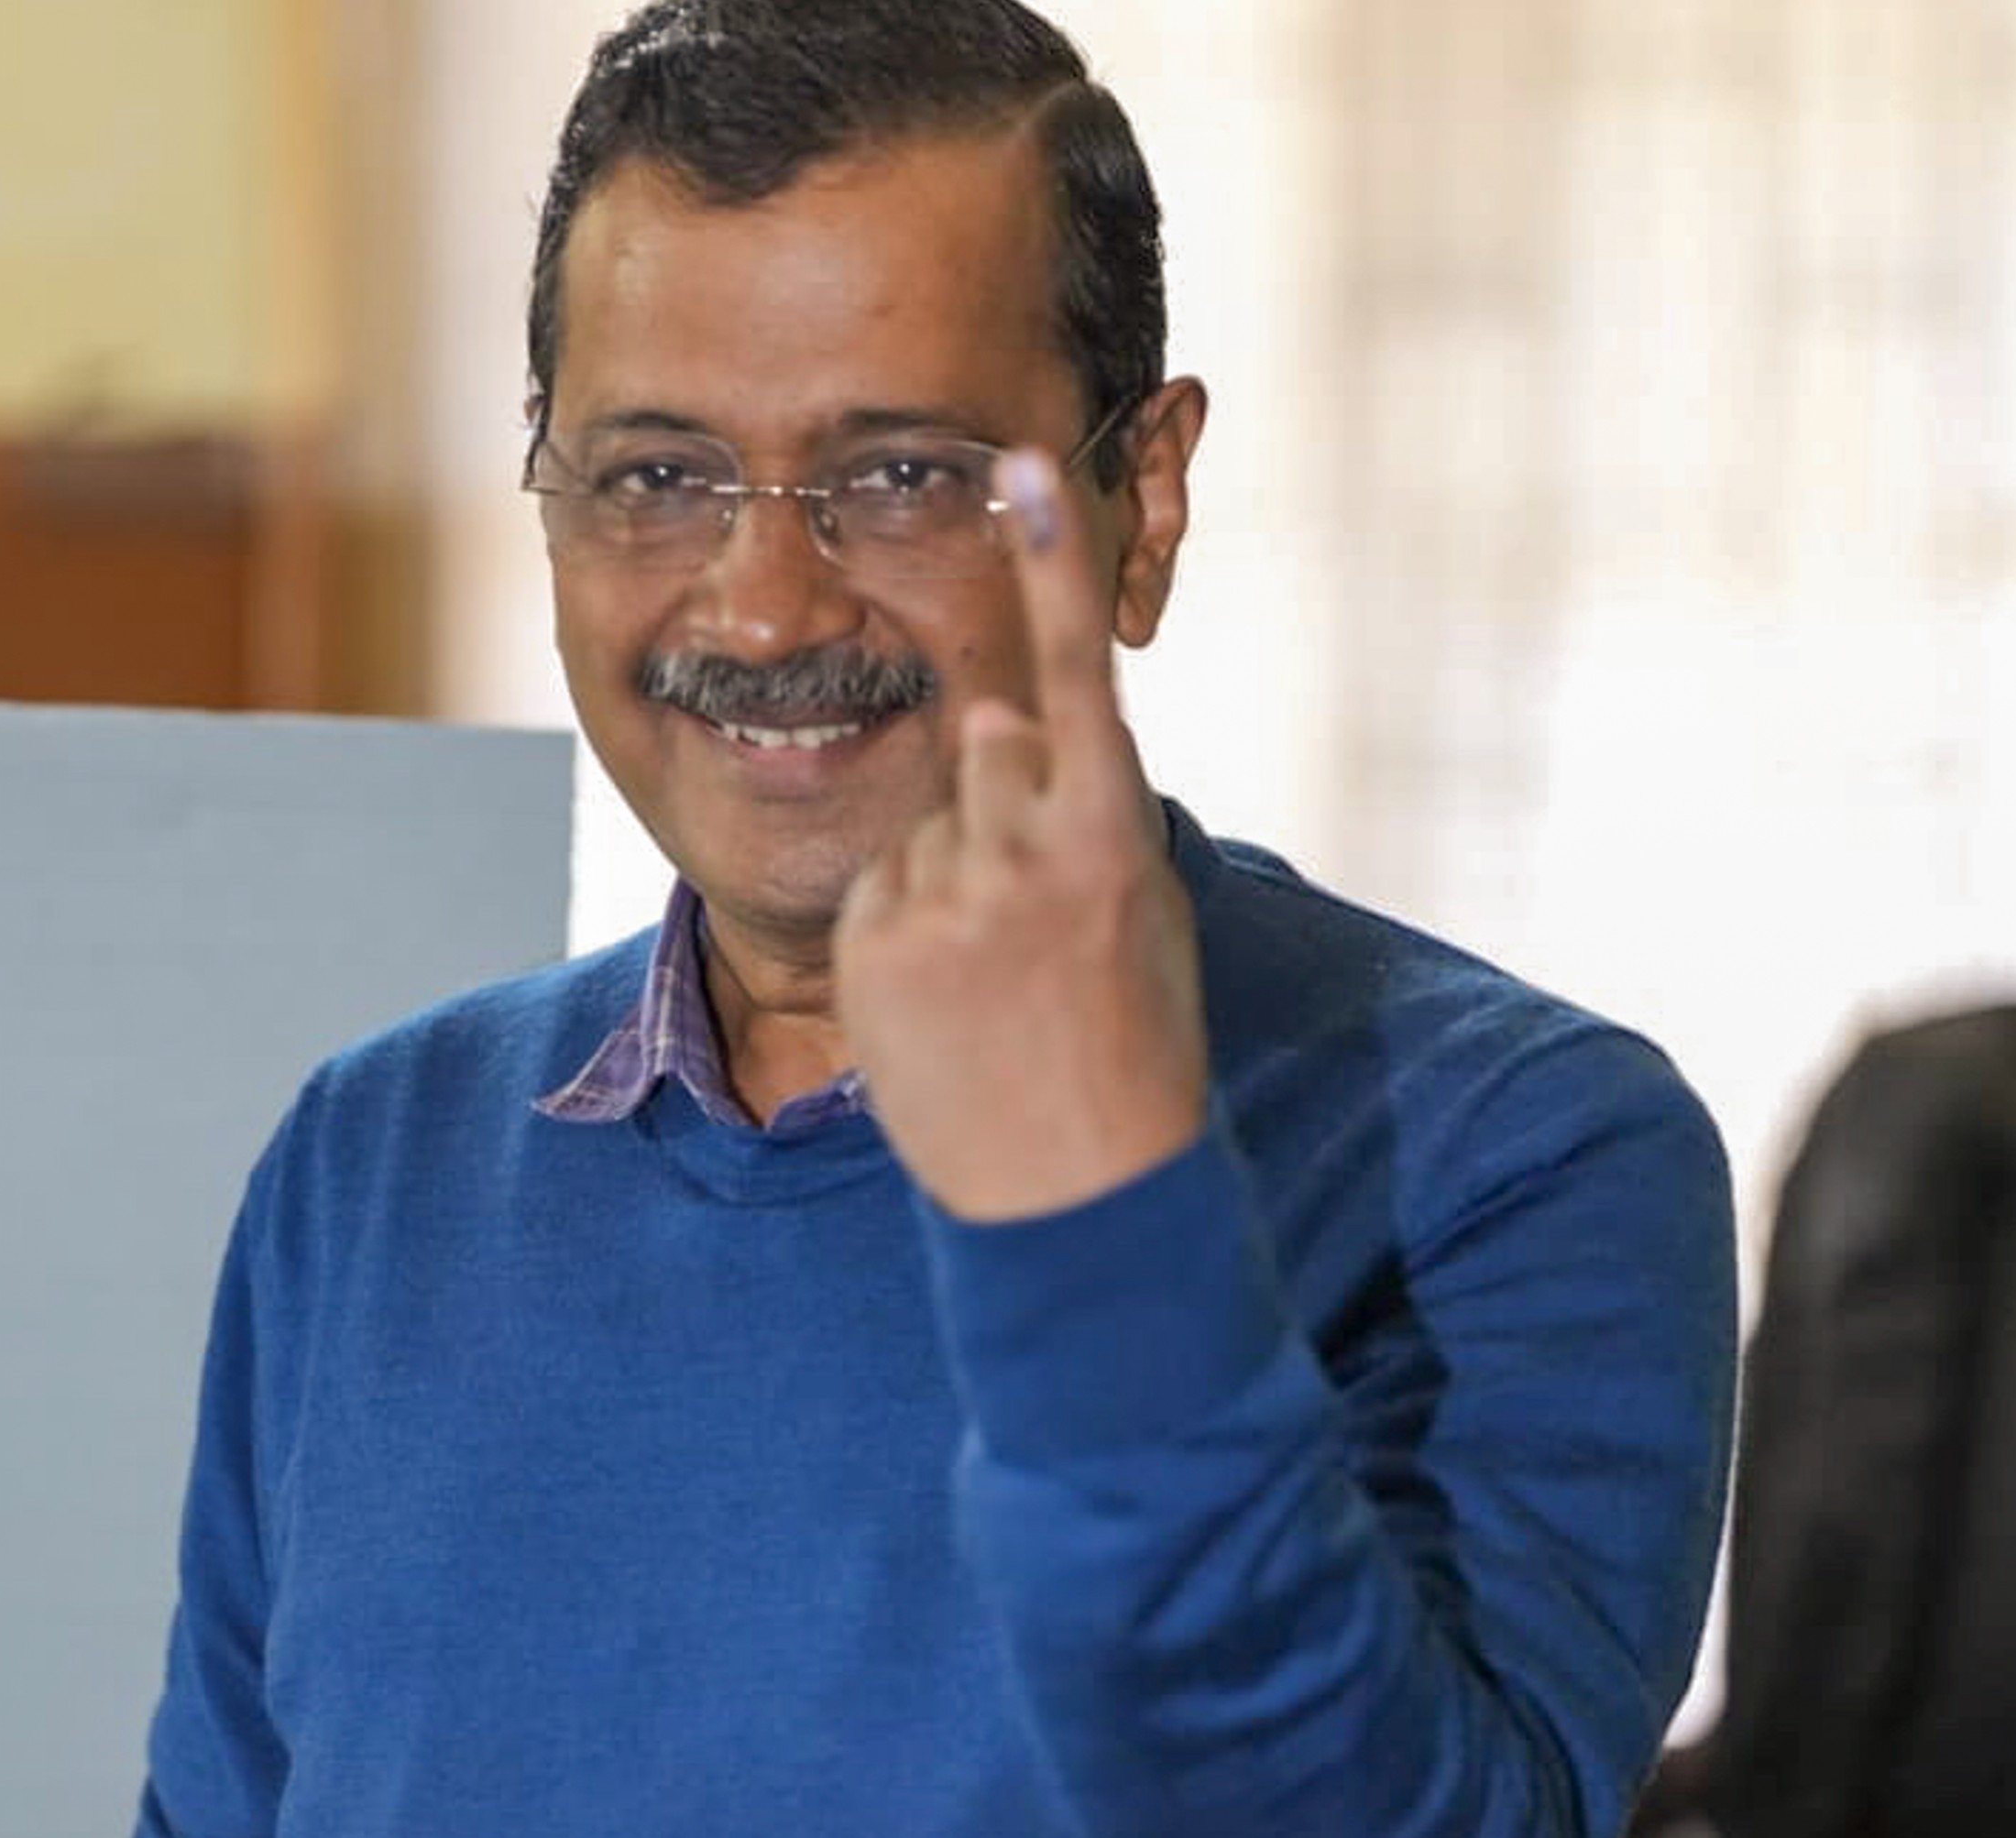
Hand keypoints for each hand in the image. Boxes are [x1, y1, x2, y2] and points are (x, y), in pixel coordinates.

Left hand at [833, 448, 1209, 1221]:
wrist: (1077, 1196)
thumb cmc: (1131, 1044)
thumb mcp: (1141, 912)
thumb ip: (1076, 806)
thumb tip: (993, 724)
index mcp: (1110, 836)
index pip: (1075, 674)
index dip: (1050, 563)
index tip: (1024, 464)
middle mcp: (1021, 851)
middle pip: (989, 747)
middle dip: (1007, 803)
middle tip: (1045, 924)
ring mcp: (940, 897)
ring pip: (931, 821)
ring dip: (955, 874)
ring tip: (999, 979)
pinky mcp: (873, 943)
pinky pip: (885, 885)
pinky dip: (910, 926)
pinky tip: (950, 1001)